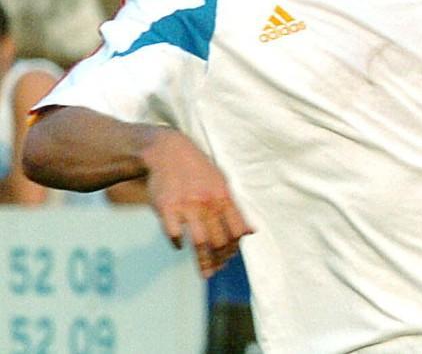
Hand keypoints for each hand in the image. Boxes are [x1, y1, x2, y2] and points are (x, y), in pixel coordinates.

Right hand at [142, 131, 252, 277]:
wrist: (169, 151)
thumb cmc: (198, 171)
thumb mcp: (222, 184)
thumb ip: (235, 210)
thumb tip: (251, 232)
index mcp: (224, 196)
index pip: (237, 230)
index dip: (235, 247)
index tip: (230, 256)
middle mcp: (208, 202)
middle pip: (220, 241)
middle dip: (221, 259)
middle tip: (218, 268)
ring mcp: (187, 206)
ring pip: (200, 242)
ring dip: (204, 262)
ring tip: (206, 273)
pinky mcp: (166, 208)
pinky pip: (175, 234)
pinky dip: (178, 244)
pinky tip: (179, 246)